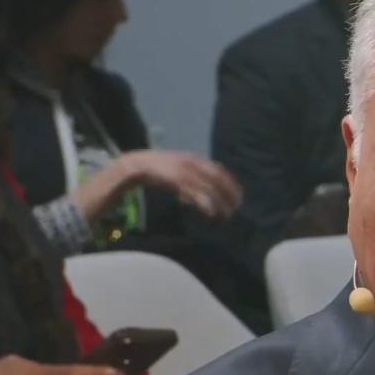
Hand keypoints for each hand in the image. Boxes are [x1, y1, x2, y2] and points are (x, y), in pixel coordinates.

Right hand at [73, 150, 242, 224]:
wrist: (135, 165)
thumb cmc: (158, 171)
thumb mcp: (178, 174)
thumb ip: (190, 185)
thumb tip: (200, 200)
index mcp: (194, 159)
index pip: (219, 170)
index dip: (231, 183)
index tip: (239, 196)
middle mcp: (192, 163)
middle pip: (218, 178)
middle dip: (230, 193)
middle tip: (238, 207)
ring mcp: (185, 170)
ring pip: (208, 186)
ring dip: (219, 201)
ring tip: (226, 214)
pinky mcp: (176, 179)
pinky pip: (194, 191)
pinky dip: (204, 202)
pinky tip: (210, 212)